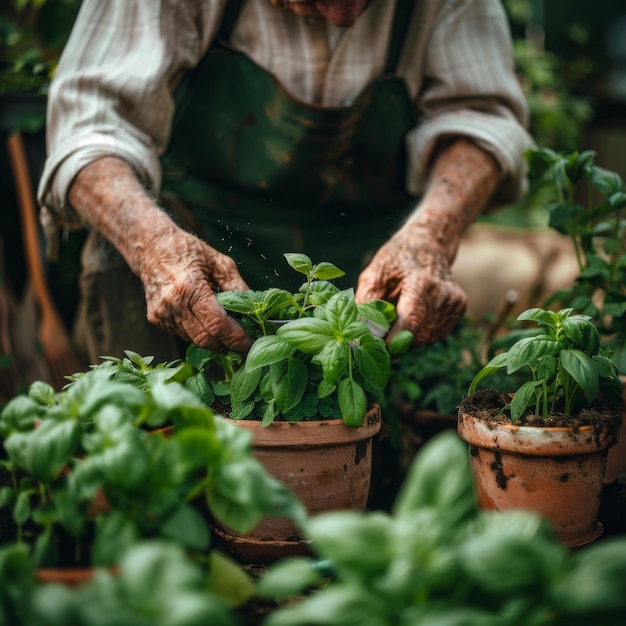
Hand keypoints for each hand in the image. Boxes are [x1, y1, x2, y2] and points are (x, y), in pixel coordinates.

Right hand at [67, 157, 253, 353]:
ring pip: (195, 340)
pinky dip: (199, 332)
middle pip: (206, 339)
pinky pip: (184, 335)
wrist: (151, 247)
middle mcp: (172, 304)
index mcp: (189, 288)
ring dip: (214, 340)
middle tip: (245, 343)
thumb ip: (238, 288)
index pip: (218, 324)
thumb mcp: (220, 262)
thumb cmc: (188, 250)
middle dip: (228, 345)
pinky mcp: (156, 319)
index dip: (237, 337)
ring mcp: (161, 314)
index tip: (253, 341)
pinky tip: (206, 320)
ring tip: (229, 330)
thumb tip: (255, 310)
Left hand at [355, 227, 466, 345]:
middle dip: (395, 339)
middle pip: (416, 335)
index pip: (410, 323)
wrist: (429, 243)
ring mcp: (454, 302)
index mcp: (422, 283)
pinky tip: (414, 313)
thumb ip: (366, 303)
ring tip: (399, 315)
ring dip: (408, 336)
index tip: (375, 347)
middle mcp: (443, 294)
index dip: (392, 341)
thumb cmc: (397, 258)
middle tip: (380, 330)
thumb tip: (359, 331)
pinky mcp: (459, 309)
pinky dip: (420, 331)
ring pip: (425, 338)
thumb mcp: (374, 274)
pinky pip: (435, 334)